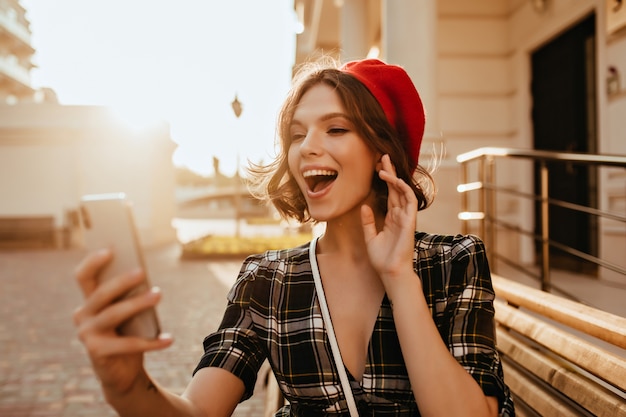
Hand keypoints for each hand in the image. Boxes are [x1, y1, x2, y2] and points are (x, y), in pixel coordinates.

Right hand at [72, 249, 171, 394]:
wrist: (121, 371)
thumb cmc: (127, 333)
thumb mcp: (128, 312)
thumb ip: (129, 296)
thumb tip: (144, 276)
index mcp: (89, 301)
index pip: (83, 276)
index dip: (93, 262)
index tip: (110, 249)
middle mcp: (82, 316)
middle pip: (101, 294)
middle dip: (122, 281)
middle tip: (142, 272)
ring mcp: (87, 335)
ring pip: (113, 314)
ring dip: (137, 303)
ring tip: (158, 294)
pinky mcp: (98, 353)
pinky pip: (128, 344)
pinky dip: (151, 342)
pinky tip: (169, 339)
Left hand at [361, 154, 416, 285]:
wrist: (390, 272)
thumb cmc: (382, 259)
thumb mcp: (370, 237)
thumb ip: (368, 222)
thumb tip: (364, 206)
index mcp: (392, 218)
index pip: (390, 193)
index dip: (385, 179)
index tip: (377, 166)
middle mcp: (400, 215)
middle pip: (396, 188)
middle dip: (390, 171)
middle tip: (383, 156)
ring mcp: (406, 217)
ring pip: (403, 190)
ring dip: (395, 176)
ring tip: (384, 164)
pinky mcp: (410, 221)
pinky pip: (409, 200)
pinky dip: (402, 188)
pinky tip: (393, 179)